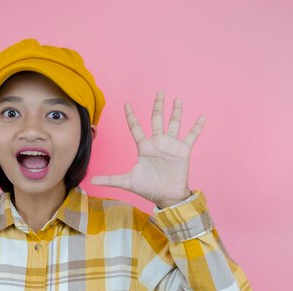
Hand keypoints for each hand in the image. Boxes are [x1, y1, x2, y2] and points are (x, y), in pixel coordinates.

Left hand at [90, 90, 205, 207]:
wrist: (166, 196)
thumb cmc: (147, 188)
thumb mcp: (127, 182)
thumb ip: (110, 179)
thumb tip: (91, 181)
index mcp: (144, 147)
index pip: (135, 127)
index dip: (131, 116)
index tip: (126, 104)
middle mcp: (157, 142)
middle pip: (157, 119)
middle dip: (158, 105)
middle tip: (159, 91)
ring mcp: (171, 145)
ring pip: (174, 123)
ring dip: (176, 111)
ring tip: (177, 99)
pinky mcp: (184, 150)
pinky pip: (191, 135)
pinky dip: (197, 126)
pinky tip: (202, 116)